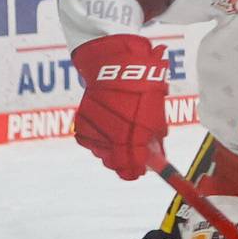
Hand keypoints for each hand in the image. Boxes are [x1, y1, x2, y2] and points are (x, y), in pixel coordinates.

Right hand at [70, 35, 169, 180]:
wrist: (113, 66)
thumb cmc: (142, 88)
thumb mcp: (156, 112)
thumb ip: (155, 137)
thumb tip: (157, 158)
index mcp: (136, 133)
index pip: (134, 164)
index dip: (136, 171)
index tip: (139, 172)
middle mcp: (113, 135)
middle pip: (115, 164)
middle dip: (123, 164)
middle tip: (131, 159)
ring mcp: (95, 130)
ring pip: (102, 153)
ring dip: (111, 150)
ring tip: (118, 134)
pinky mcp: (81, 124)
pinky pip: (90, 141)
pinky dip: (98, 139)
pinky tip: (105, 126)